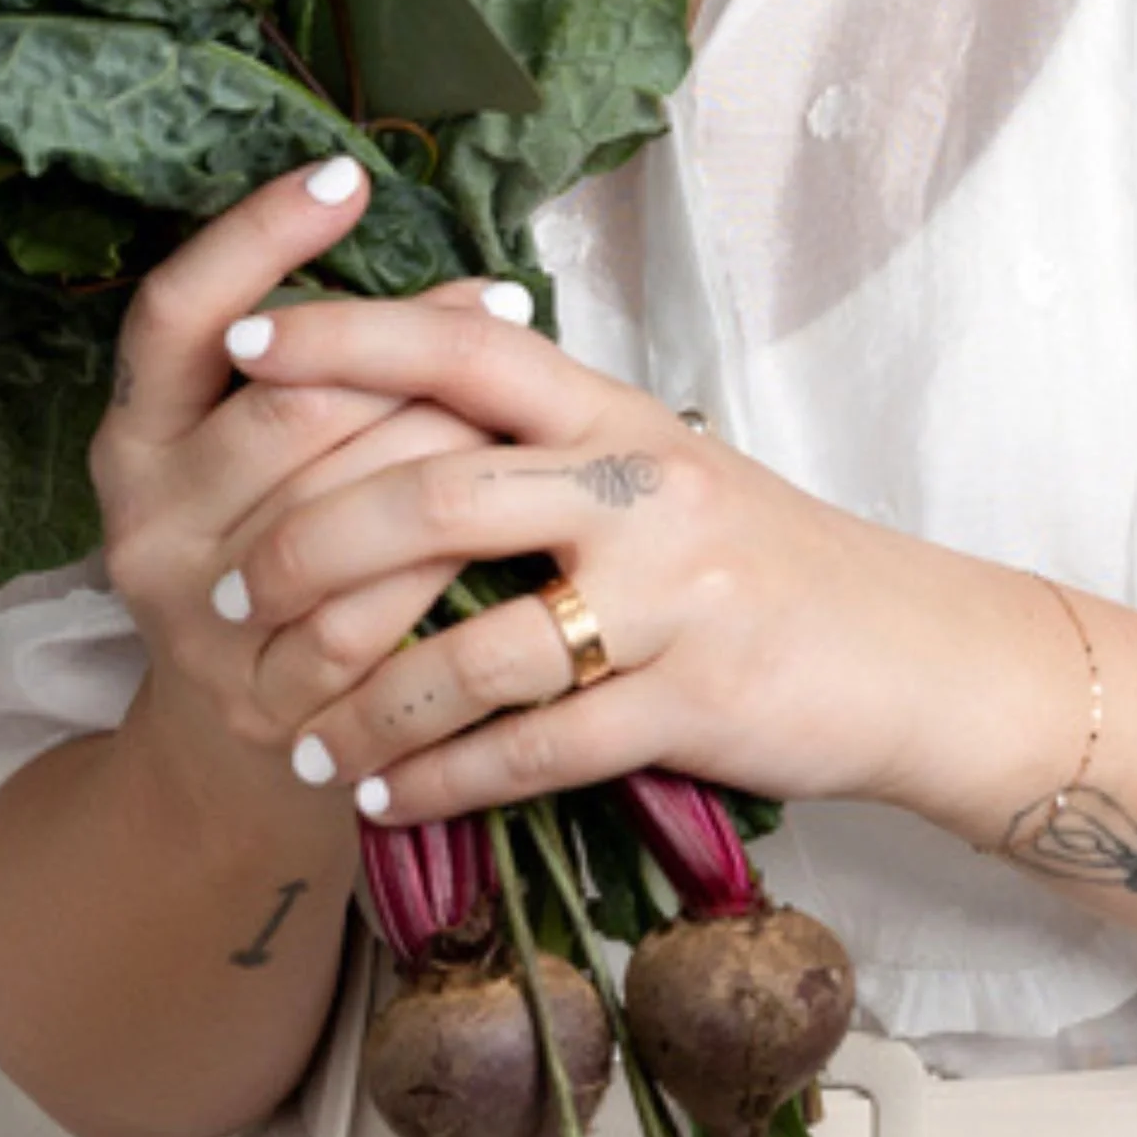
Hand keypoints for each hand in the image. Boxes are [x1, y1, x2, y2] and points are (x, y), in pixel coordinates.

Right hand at [88, 156, 517, 815]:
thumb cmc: (292, 558)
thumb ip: (329, 375)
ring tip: (526, 417)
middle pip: (292, 406)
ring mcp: (196, 621)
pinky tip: (505, 543)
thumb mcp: (266, 461)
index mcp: (137, 442)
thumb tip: (469, 289)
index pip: (174, 315)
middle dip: (411, 357)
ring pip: (342, 509)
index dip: (254, 237)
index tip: (345, 173)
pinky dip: (447, 575)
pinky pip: (373, 619)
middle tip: (502, 310)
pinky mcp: (260, 703)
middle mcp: (147, 523)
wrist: (249, 751)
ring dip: (448, 456)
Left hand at [200, 291, 1028, 832]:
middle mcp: (641, 488)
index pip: (466, 346)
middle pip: (436, 495)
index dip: (349, 339)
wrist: (909, 650)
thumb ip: (541, 437)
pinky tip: (386, 796)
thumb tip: (394, 393)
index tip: (243, 342)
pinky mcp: (688, 704)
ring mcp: (669, 598)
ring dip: (364, 704)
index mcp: (619, 413)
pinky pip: (531, 751)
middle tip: (227, 595)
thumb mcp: (656, 465)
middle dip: (306, 550)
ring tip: (302, 737)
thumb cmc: (756, 555)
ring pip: (470, 649)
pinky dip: (441, 780)